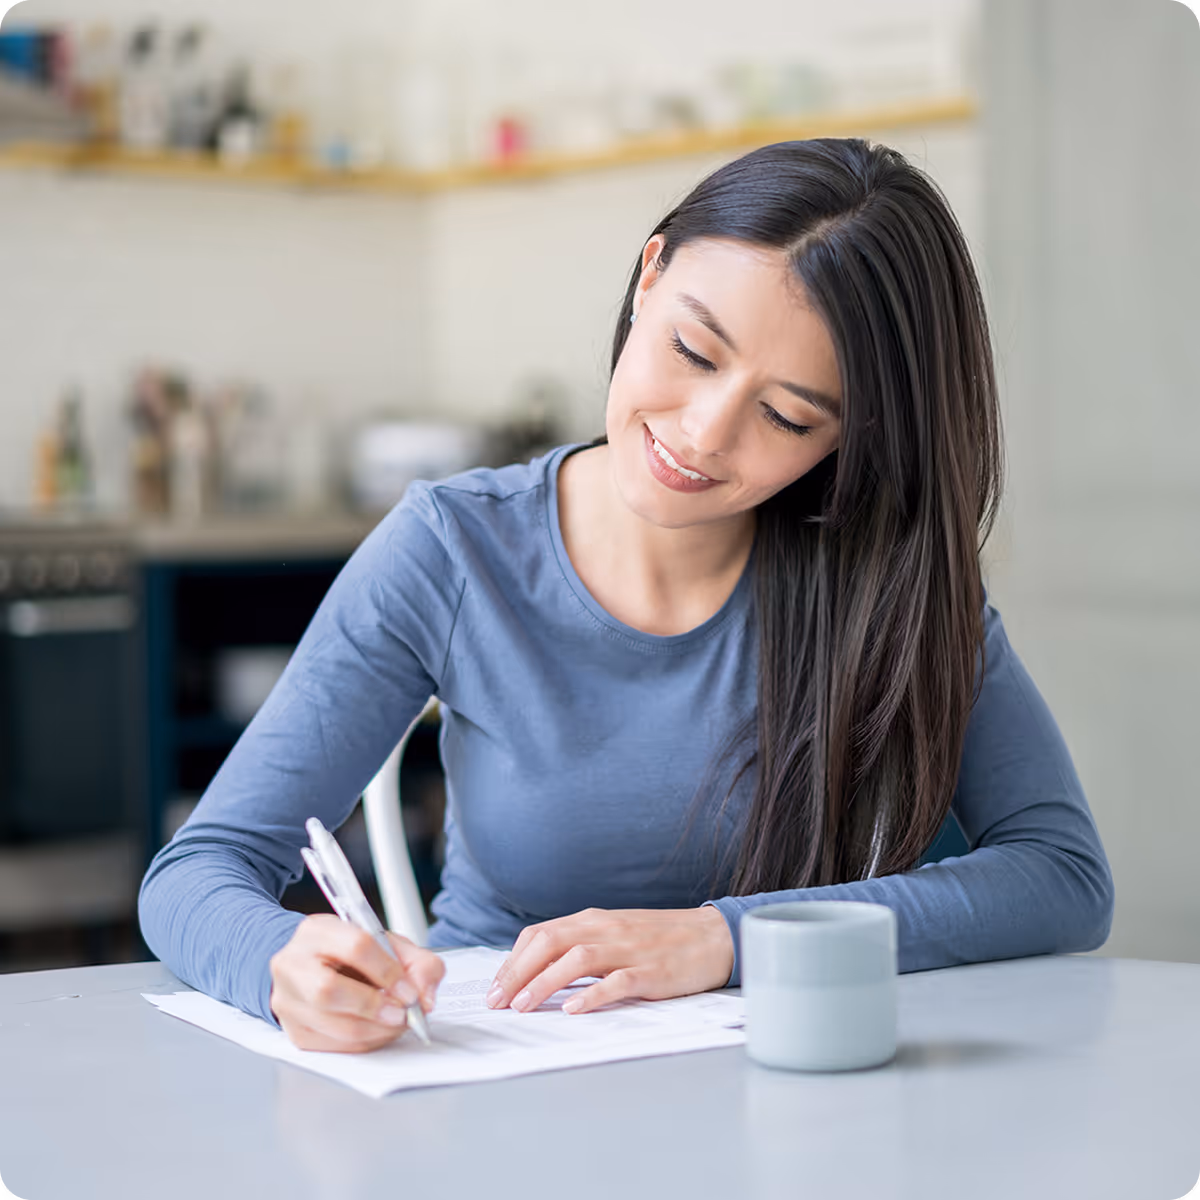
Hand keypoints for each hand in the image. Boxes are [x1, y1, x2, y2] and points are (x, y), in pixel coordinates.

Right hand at [269, 914, 444, 1052]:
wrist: (317, 965)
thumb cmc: (352, 953)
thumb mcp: (389, 944)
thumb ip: (418, 963)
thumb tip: (424, 998)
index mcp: (318, 930)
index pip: (355, 947)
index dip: (387, 972)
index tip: (409, 990)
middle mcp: (293, 962)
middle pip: (329, 989)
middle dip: (374, 1006)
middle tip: (402, 1013)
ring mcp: (287, 998)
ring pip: (330, 1022)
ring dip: (373, 1029)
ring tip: (396, 1023)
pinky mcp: (293, 1029)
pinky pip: (330, 1045)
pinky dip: (362, 1042)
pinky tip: (377, 1031)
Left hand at [485, 906, 734, 1014]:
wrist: (712, 936)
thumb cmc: (659, 939)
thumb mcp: (614, 934)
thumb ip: (581, 945)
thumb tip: (536, 970)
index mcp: (593, 920)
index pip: (540, 934)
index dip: (512, 961)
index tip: (495, 988)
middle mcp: (606, 929)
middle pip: (550, 942)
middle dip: (517, 972)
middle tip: (497, 1002)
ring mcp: (628, 949)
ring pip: (576, 959)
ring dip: (544, 982)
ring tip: (523, 1006)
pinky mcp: (651, 972)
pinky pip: (617, 981)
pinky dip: (591, 995)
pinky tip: (572, 1009)